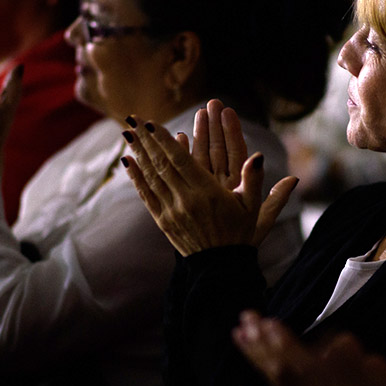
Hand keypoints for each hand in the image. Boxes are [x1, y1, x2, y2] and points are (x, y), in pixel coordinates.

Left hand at [122, 100, 297, 254]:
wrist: (221, 267)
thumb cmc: (240, 233)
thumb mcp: (254, 206)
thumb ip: (255, 179)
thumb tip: (258, 155)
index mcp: (208, 193)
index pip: (181, 161)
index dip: (164, 140)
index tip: (151, 122)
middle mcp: (186, 201)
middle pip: (161, 165)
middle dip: (146, 140)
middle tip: (132, 118)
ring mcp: (172, 212)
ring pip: (151, 177)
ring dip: (138, 153)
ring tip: (127, 132)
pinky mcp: (163, 221)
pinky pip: (146, 195)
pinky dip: (136, 177)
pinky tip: (128, 160)